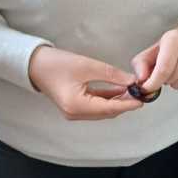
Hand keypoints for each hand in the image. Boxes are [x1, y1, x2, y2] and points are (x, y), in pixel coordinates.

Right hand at [28, 45, 144, 120]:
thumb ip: (111, 75)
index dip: (128, 104)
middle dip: (124, 103)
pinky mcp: (74, 106)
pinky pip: (95, 106)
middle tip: (140, 93)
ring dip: (117, 102)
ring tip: (132, 91)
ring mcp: (74, 112)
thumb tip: (131, 81)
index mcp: (77, 106)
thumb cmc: (56, 63)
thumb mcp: (87, 65)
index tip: (142, 99)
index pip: (109, 108)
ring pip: (102, 110)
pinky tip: (118, 91)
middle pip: (107, 112)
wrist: (34, 64)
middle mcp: (75, 113)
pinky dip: (107, 100)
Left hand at [132, 18, 177, 92]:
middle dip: (163, 79)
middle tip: (167, 69)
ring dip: (175, 82)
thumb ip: (142, 63)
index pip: (163, 69)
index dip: (153, 82)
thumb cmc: (177, 42)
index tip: (147, 88)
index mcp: (174, 39)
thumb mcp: (156, 47)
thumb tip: (140, 79)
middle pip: (171, 78)